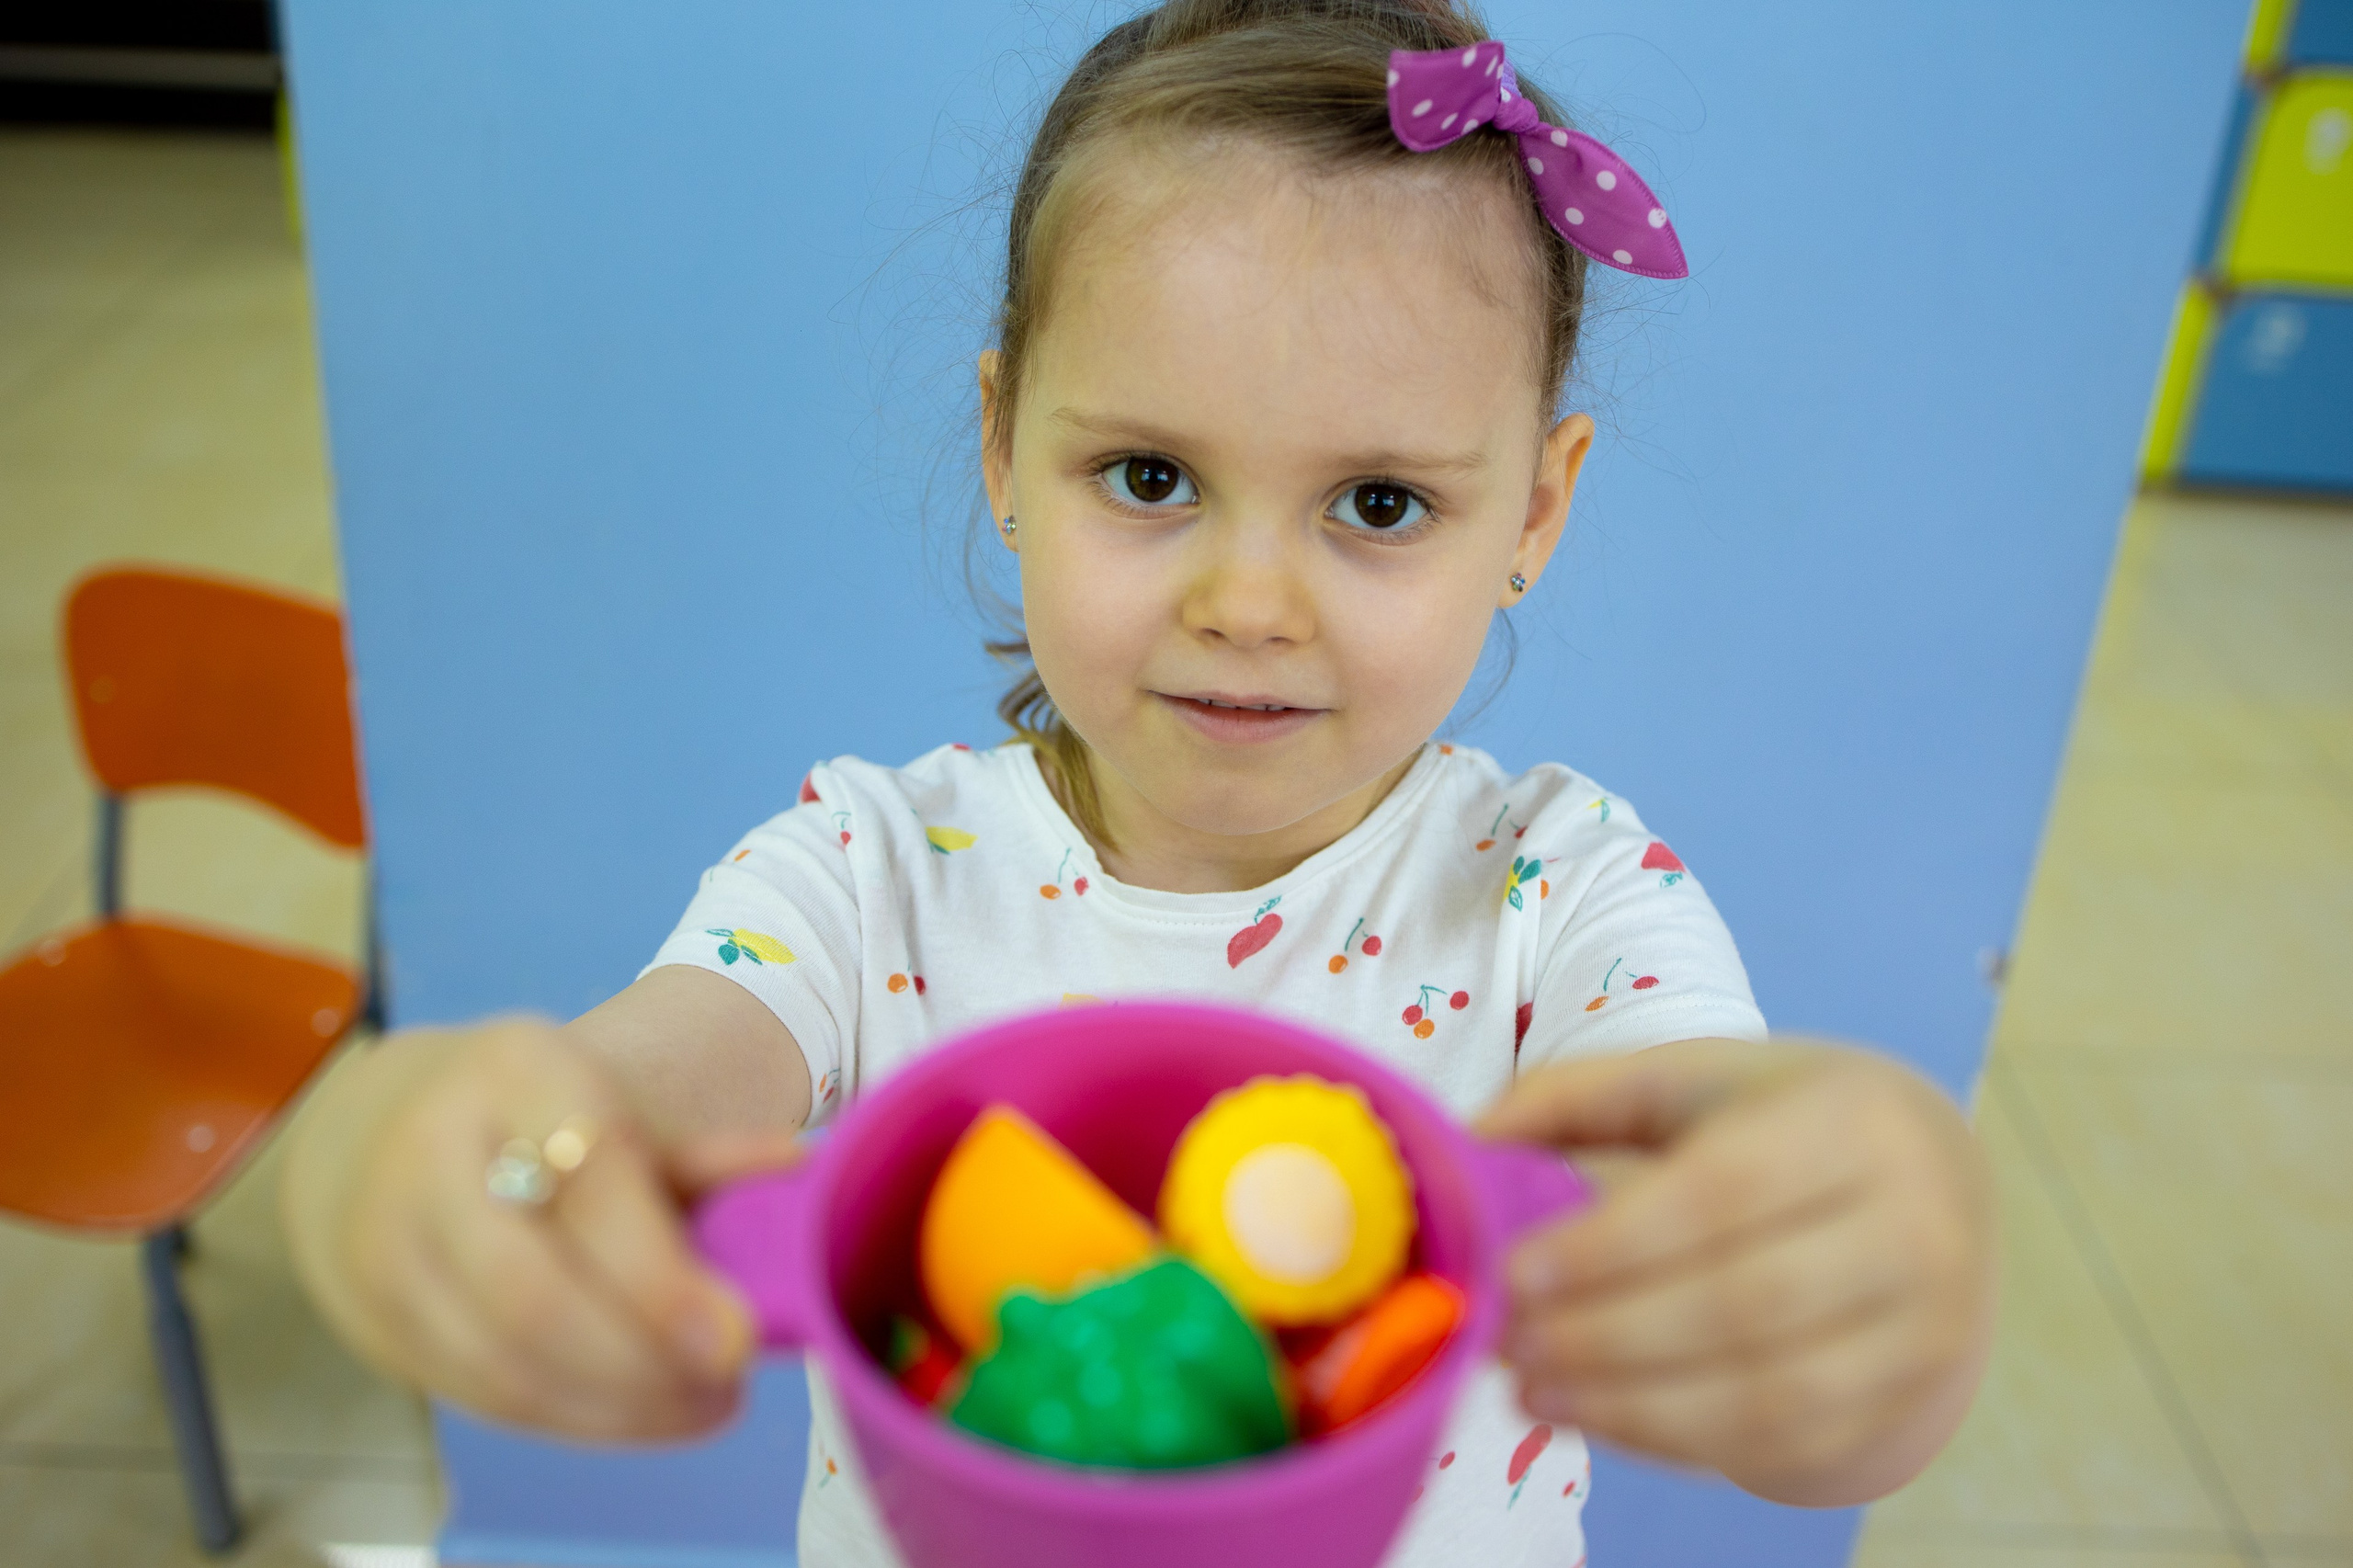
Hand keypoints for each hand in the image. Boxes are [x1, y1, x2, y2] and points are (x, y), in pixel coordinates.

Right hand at [284, 1018, 799, 1440]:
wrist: (374, 1126)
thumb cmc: (532, 1118)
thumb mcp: (610, 1106)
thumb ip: (702, 1154)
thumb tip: (798, 1168)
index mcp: (518, 1072)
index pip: (593, 1185)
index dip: (661, 1281)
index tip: (737, 1345)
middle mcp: (433, 1150)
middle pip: (531, 1295)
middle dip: (640, 1364)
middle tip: (726, 1391)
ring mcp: (384, 1240)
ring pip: (500, 1361)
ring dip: (612, 1409)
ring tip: (697, 1408)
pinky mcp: (369, 1317)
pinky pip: (475, 1393)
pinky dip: (566, 1417)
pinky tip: (629, 1412)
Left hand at [1477, 1037, 1995, 1505]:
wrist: (1931, 1184)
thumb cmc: (1780, 1123)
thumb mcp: (1687, 1080)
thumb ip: (1572, 1098)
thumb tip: (1464, 1146)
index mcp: (1853, 1122)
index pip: (1724, 1193)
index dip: (1610, 1246)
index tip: (1511, 1275)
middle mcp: (1914, 1226)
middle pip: (1745, 1305)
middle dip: (1607, 1337)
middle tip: (1507, 1344)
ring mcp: (1925, 1328)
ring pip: (1771, 1396)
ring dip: (1634, 1406)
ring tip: (1535, 1391)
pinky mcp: (1910, 1404)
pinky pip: (1786, 1446)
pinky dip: (1677, 1442)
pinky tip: (1599, 1417)